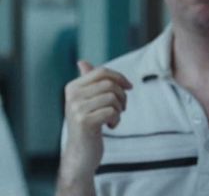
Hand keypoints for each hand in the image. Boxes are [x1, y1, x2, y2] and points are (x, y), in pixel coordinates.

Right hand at [56, 61, 131, 194]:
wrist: (80, 153)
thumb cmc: (88, 124)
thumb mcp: (87, 101)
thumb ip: (87, 82)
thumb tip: (82, 62)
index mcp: (72, 87)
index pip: (101, 72)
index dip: (119, 77)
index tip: (129, 87)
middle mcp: (72, 96)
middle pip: (109, 84)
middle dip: (122, 95)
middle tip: (121, 108)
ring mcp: (76, 109)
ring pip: (112, 97)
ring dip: (120, 108)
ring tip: (114, 117)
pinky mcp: (84, 122)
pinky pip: (111, 111)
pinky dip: (116, 119)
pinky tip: (110, 126)